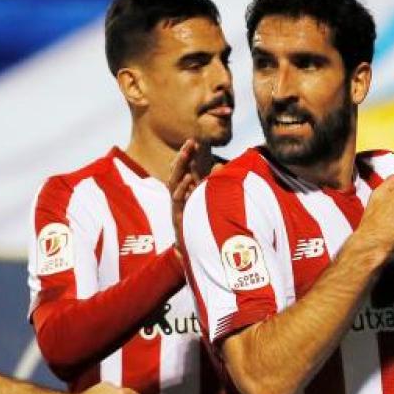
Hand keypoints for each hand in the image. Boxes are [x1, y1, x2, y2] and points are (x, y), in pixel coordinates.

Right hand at [168, 140, 202, 262]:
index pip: (185, 169)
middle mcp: (180, 197)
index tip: (194, 142)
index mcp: (187, 192)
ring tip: (186, 154)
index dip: (188, 156)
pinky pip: (177, 201)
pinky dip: (182, 189)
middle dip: (183, 157)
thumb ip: (214, 183)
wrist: (197, 252)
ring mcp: (178, 206)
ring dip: (180, 168)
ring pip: (174, 183)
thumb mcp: (210, 201)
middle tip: (190, 142)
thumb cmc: (204, 226)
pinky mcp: (178, 217)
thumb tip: (219, 164)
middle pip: (178, 173)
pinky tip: (188, 180)